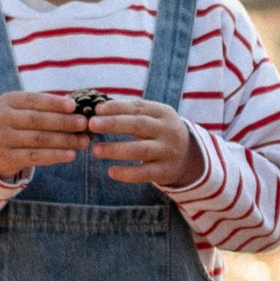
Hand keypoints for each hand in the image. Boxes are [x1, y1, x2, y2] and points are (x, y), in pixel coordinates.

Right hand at [0, 90, 87, 178]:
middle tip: (84, 124)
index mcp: (8, 101)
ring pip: (38, 139)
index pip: (33, 100)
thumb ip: (41, 107)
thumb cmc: (11, 122)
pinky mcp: (6, 158)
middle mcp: (3, 119)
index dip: (54, 103)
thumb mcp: (18, 109)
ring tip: (84, 141)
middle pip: (37, 120)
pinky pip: (34, 157)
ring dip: (64, 140)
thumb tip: (74, 106)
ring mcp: (3, 139)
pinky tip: (71, 155)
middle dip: (63, 122)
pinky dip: (54, 156)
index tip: (74, 105)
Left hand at [84, 96, 206, 190]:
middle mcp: (167, 130)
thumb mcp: (152, 117)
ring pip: (141, 150)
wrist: (187, 155)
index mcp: (162, 112)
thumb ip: (130, 112)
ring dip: (116, 149)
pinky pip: (145, 173)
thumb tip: (97, 109)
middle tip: (92, 124)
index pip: (138, 107)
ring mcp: (167, 151)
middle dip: (114, 124)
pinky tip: (111, 171)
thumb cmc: (157, 131)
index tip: (97, 109)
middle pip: (139, 125)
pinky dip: (127, 173)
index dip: (117, 107)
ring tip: (95, 150)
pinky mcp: (165, 171)